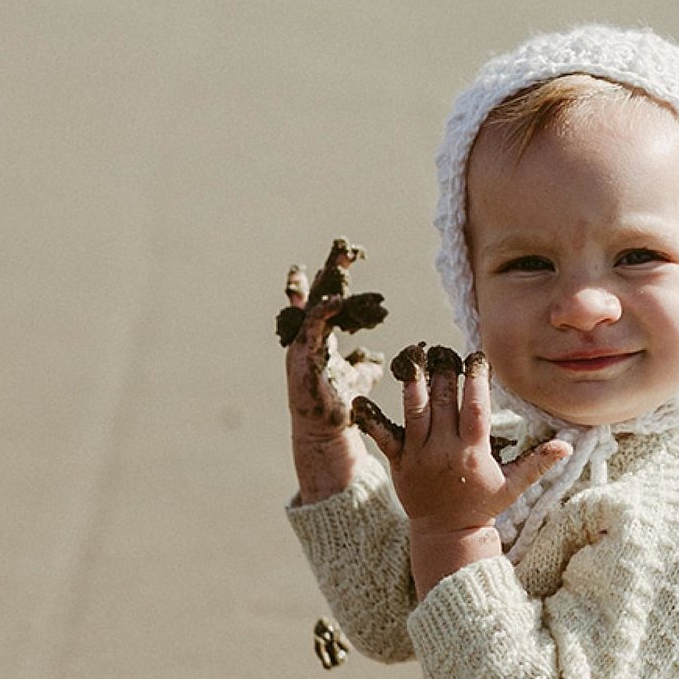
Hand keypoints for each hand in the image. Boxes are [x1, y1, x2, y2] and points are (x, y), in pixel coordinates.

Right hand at [283, 240, 387, 502]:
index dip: (334, 278)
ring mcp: (302, 346)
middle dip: (329, 268)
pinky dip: (324, 313)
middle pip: (316, 293)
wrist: (326, 433)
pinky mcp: (303, 359)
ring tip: (343, 262)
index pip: (325, 299)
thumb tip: (376, 358)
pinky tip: (337, 300)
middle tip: (344, 244)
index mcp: (318, 338)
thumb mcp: (357, 379)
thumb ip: (364, 365)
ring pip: (313, 305)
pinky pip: (313, 329)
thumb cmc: (340, 407)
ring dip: (329, 282)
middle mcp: (307, 337)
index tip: (348, 255)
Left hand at [352, 344, 570, 589]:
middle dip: (442, 371)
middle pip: (442, 401)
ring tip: (412, 354)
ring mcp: (419, 455)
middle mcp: (444, 450)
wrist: (447, 535)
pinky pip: (383, 437)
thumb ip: (538, 462)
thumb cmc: (482, 507)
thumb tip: (567, 444)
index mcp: (472, 452)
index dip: (475, 380)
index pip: (475, 407)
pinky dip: (371, 418)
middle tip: (443, 350)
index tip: (475, 358)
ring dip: (412, 381)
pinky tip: (361, 398)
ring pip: (414, 410)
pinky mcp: (399, 462)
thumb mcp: (513, 486)